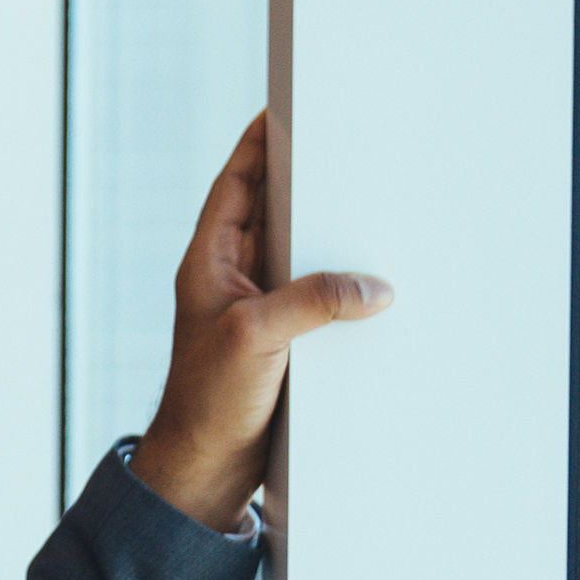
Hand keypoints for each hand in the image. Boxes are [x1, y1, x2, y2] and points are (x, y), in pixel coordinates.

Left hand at [130, 112, 393, 532]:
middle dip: (308, 182)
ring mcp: (257, 310)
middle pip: (274, 211)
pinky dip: (342, 286)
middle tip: (348, 147)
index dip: (259, 144)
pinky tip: (374, 280)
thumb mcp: (255, 339)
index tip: (286, 107)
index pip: (236, 184)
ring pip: (300, 255)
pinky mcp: (281, 343)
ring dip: (331, 237)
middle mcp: (232, 279)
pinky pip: (317, 300)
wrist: (205, 471)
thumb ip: (311, 302)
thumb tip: (373, 286)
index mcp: (209, 262)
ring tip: (373, 205)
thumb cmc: (207, 402)